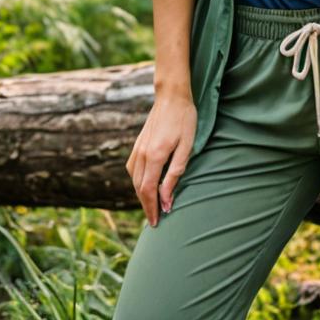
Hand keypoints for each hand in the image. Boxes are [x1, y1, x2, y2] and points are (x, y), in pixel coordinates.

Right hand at [125, 93, 196, 226]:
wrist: (172, 96)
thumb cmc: (184, 119)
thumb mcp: (186, 146)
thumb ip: (175, 173)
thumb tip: (166, 199)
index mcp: (155, 156)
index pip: (148, 191)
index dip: (152, 208)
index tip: (156, 223)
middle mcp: (142, 154)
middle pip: (139, 188)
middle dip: (146, 206)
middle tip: (154, 220)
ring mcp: (138, 148)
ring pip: (134, 179)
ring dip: (141, 195)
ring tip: (151, 206)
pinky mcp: (138, 144)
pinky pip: (133, 169)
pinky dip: (137, 182)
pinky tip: (145, 185)